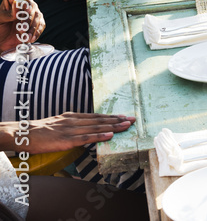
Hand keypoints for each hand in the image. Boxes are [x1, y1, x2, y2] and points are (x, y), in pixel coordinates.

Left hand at [0, 0, 44, 49]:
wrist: (2, 41)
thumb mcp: (0, 20)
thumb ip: (8, 14)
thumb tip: (16, 4)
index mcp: (13, 2)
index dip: (25, 3)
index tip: (26, 11)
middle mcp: (24, 6)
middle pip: (32, 7)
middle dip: (29, 19)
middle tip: (23, 29)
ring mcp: (31, 14)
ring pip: (38, 16)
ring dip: (33, 27)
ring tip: (27, 37)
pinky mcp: (36, 23)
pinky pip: (41, 25)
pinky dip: (37, 32)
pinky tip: (31, 38)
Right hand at [21, 113, 135, 153]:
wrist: (23, 134)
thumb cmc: (39, 131)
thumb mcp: (58, 124)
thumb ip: (72, 125)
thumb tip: (83, 129)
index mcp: (72, 117)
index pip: (96, 116)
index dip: (111, 116)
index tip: (125, 116)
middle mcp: (74, 120)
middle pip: (100, 120)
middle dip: (118, 120)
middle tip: (133, 119)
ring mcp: (71, 129)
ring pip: (96, 127)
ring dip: (114, 126)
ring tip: (127, 125)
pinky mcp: (66, 139)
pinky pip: (86, 137)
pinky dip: (99, 135)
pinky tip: (110, 135)